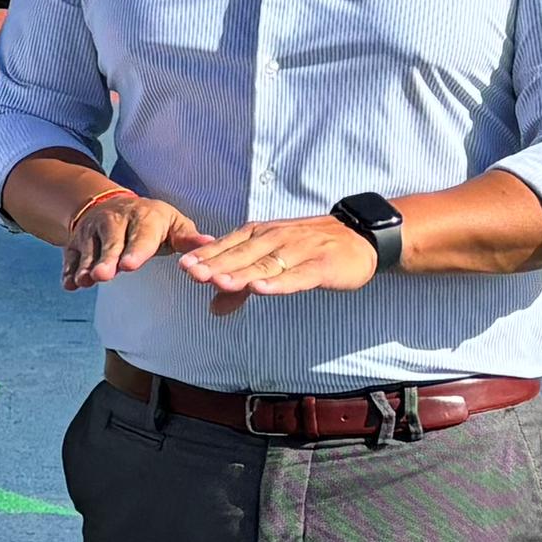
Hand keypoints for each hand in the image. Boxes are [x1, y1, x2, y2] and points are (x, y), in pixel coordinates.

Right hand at [49, 182, 207, 290]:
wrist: (110, 204)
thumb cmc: (150, 221)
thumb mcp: (172, 223)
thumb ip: (188, 238)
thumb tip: (210, 243)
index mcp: (143, 218)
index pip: (140, 236)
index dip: (135, 251)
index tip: (130, 265)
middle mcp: (114, 221)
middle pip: (110, 243)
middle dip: (106, 259)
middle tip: (104, 276)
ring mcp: (92, 231)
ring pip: (89, 250)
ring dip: (86, 266)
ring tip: (84, 281)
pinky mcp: (76, 241)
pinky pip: (71, 255)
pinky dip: (68, 270)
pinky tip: (69, 284)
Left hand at [171, 212, 381, 310]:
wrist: (359, 238)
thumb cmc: (309, 250)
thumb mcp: (272, 262)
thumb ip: (242, 285)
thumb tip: (213, 307)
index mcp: (260, 234)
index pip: (228, 245)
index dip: (206, 256)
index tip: (182, 266)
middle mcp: (275, 238)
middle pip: (241, 255)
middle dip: (215, 264)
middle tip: (190, 273)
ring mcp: (298, 251)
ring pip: (264, 264)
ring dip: (240, 274)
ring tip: (217, 282)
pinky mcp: (320, 266)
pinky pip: (296, 276)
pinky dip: (278, 283)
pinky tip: (261, 289)